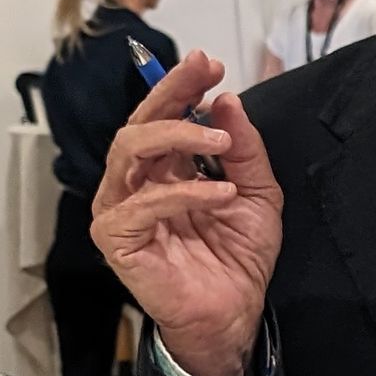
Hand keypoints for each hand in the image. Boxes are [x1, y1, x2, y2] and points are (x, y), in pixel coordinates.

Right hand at [91, 49, 282, 375]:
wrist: (234, 313)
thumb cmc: (237, 258)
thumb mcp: (257, 193)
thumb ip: (245, 149)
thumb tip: (227, 101)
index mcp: (165, 168)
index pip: (164, 115)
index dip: (182, 86)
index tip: (210, 63)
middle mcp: (137, 182)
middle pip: (139, 122)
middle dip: (172, 94)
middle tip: (206, 78)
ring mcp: (122, 209)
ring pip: (129, 150)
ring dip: (177, 136)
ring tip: (220, 142)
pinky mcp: (117, 239)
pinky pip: (143, 204)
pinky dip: (184, 193)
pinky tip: (220, 193)